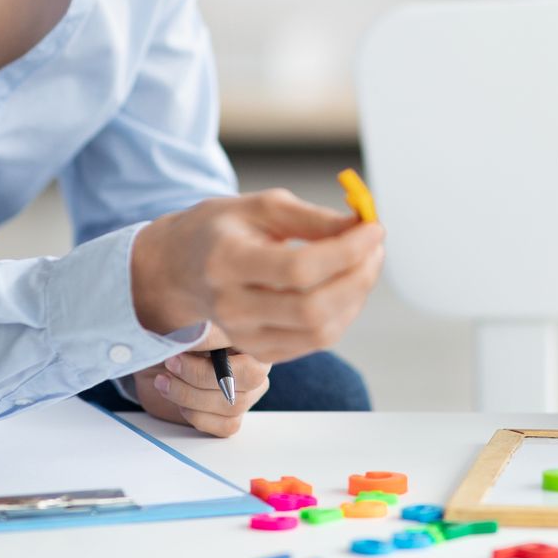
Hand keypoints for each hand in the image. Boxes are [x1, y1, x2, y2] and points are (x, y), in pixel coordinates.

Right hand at [130, 189, 384, 361]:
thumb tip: (362, 225)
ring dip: (357, 295)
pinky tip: (345, 284)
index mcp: (227, 262)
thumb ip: (312, 218)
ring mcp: (245, 337)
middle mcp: (232, 307)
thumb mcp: (262, 207)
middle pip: (313, 308)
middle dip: (359, 277)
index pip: (298, 269)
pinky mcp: (261, 351)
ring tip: (365, 262)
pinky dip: (343, 312)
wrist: (182, 269)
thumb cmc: (224, 230)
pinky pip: (317, 341)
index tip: (374, 227)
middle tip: (375, 247)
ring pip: (321, 331)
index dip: (346, 251)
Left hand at [130, 325, 270, 436]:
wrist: (159, 363)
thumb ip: (196, 326)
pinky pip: (226, 425)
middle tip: (170, 363)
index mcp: (252, 336)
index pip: (250, 341)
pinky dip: (198, 416)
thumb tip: (198, 332)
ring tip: (165, 382)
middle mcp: (258, 365)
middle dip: (201, 374)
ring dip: (191, 396)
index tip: (183, 342)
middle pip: (249, 377)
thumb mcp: (182, 323)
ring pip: (233, 404)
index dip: (215, 343)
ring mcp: (248, 394)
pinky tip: (180, 403)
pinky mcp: (233, 418)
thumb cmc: (174, 338)